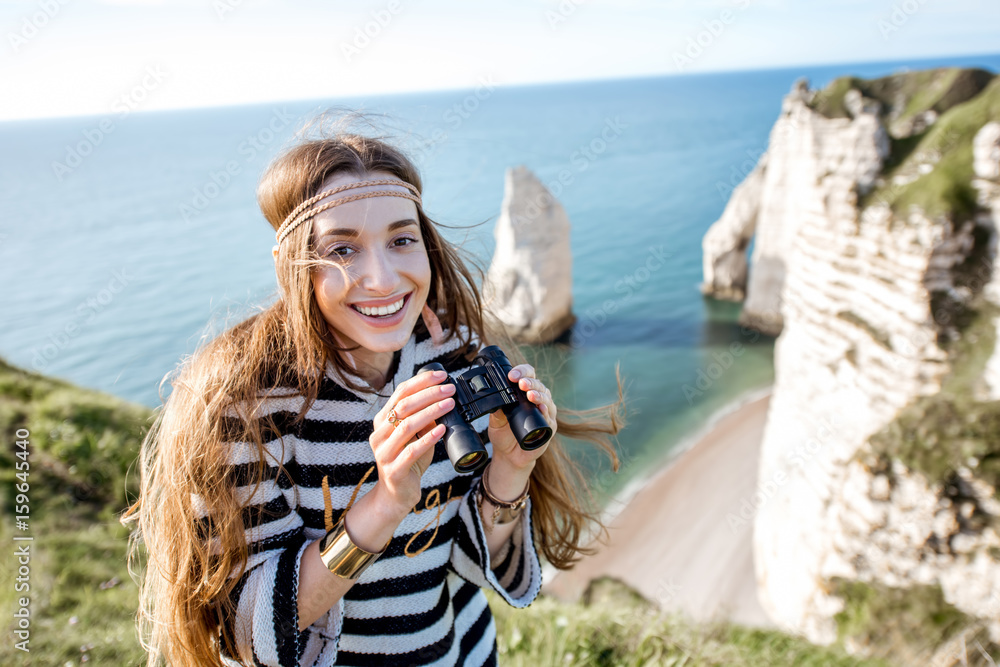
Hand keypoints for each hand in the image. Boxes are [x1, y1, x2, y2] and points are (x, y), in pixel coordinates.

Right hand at [369, 369, 455, 517]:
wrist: (396, 495)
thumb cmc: (408, 461)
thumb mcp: (416, 435)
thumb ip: (425, 418)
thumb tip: (445, 398)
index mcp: (383, 420)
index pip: (400, 393)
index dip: (421, 381)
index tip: (442, 375)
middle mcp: (379, 434)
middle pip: (403, 406)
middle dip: (429, 394)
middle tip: (450, 389)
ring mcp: (384, 452)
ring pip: (407, 426)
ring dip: (431, 412)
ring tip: (450, 404)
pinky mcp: (393, 470)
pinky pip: (411, 450)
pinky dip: (428, 438)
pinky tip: (442, 429)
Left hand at [487, 363, 556, 473]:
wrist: (509, 455)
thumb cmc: (504, 435)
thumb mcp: (495, 421)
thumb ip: (496, 410)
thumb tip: (493, 399)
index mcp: (524, 393)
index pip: (527, 375)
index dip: (522, 372)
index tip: (512, 375)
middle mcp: (537, 400)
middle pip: (538, 385)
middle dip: (530, 382)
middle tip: (521, 384)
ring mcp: (545, 413)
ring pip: (546, 398)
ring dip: (538, 395)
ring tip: (530, 395)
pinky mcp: (549, 427)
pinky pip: (550, 417)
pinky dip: (546, 411)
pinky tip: (542, 408)